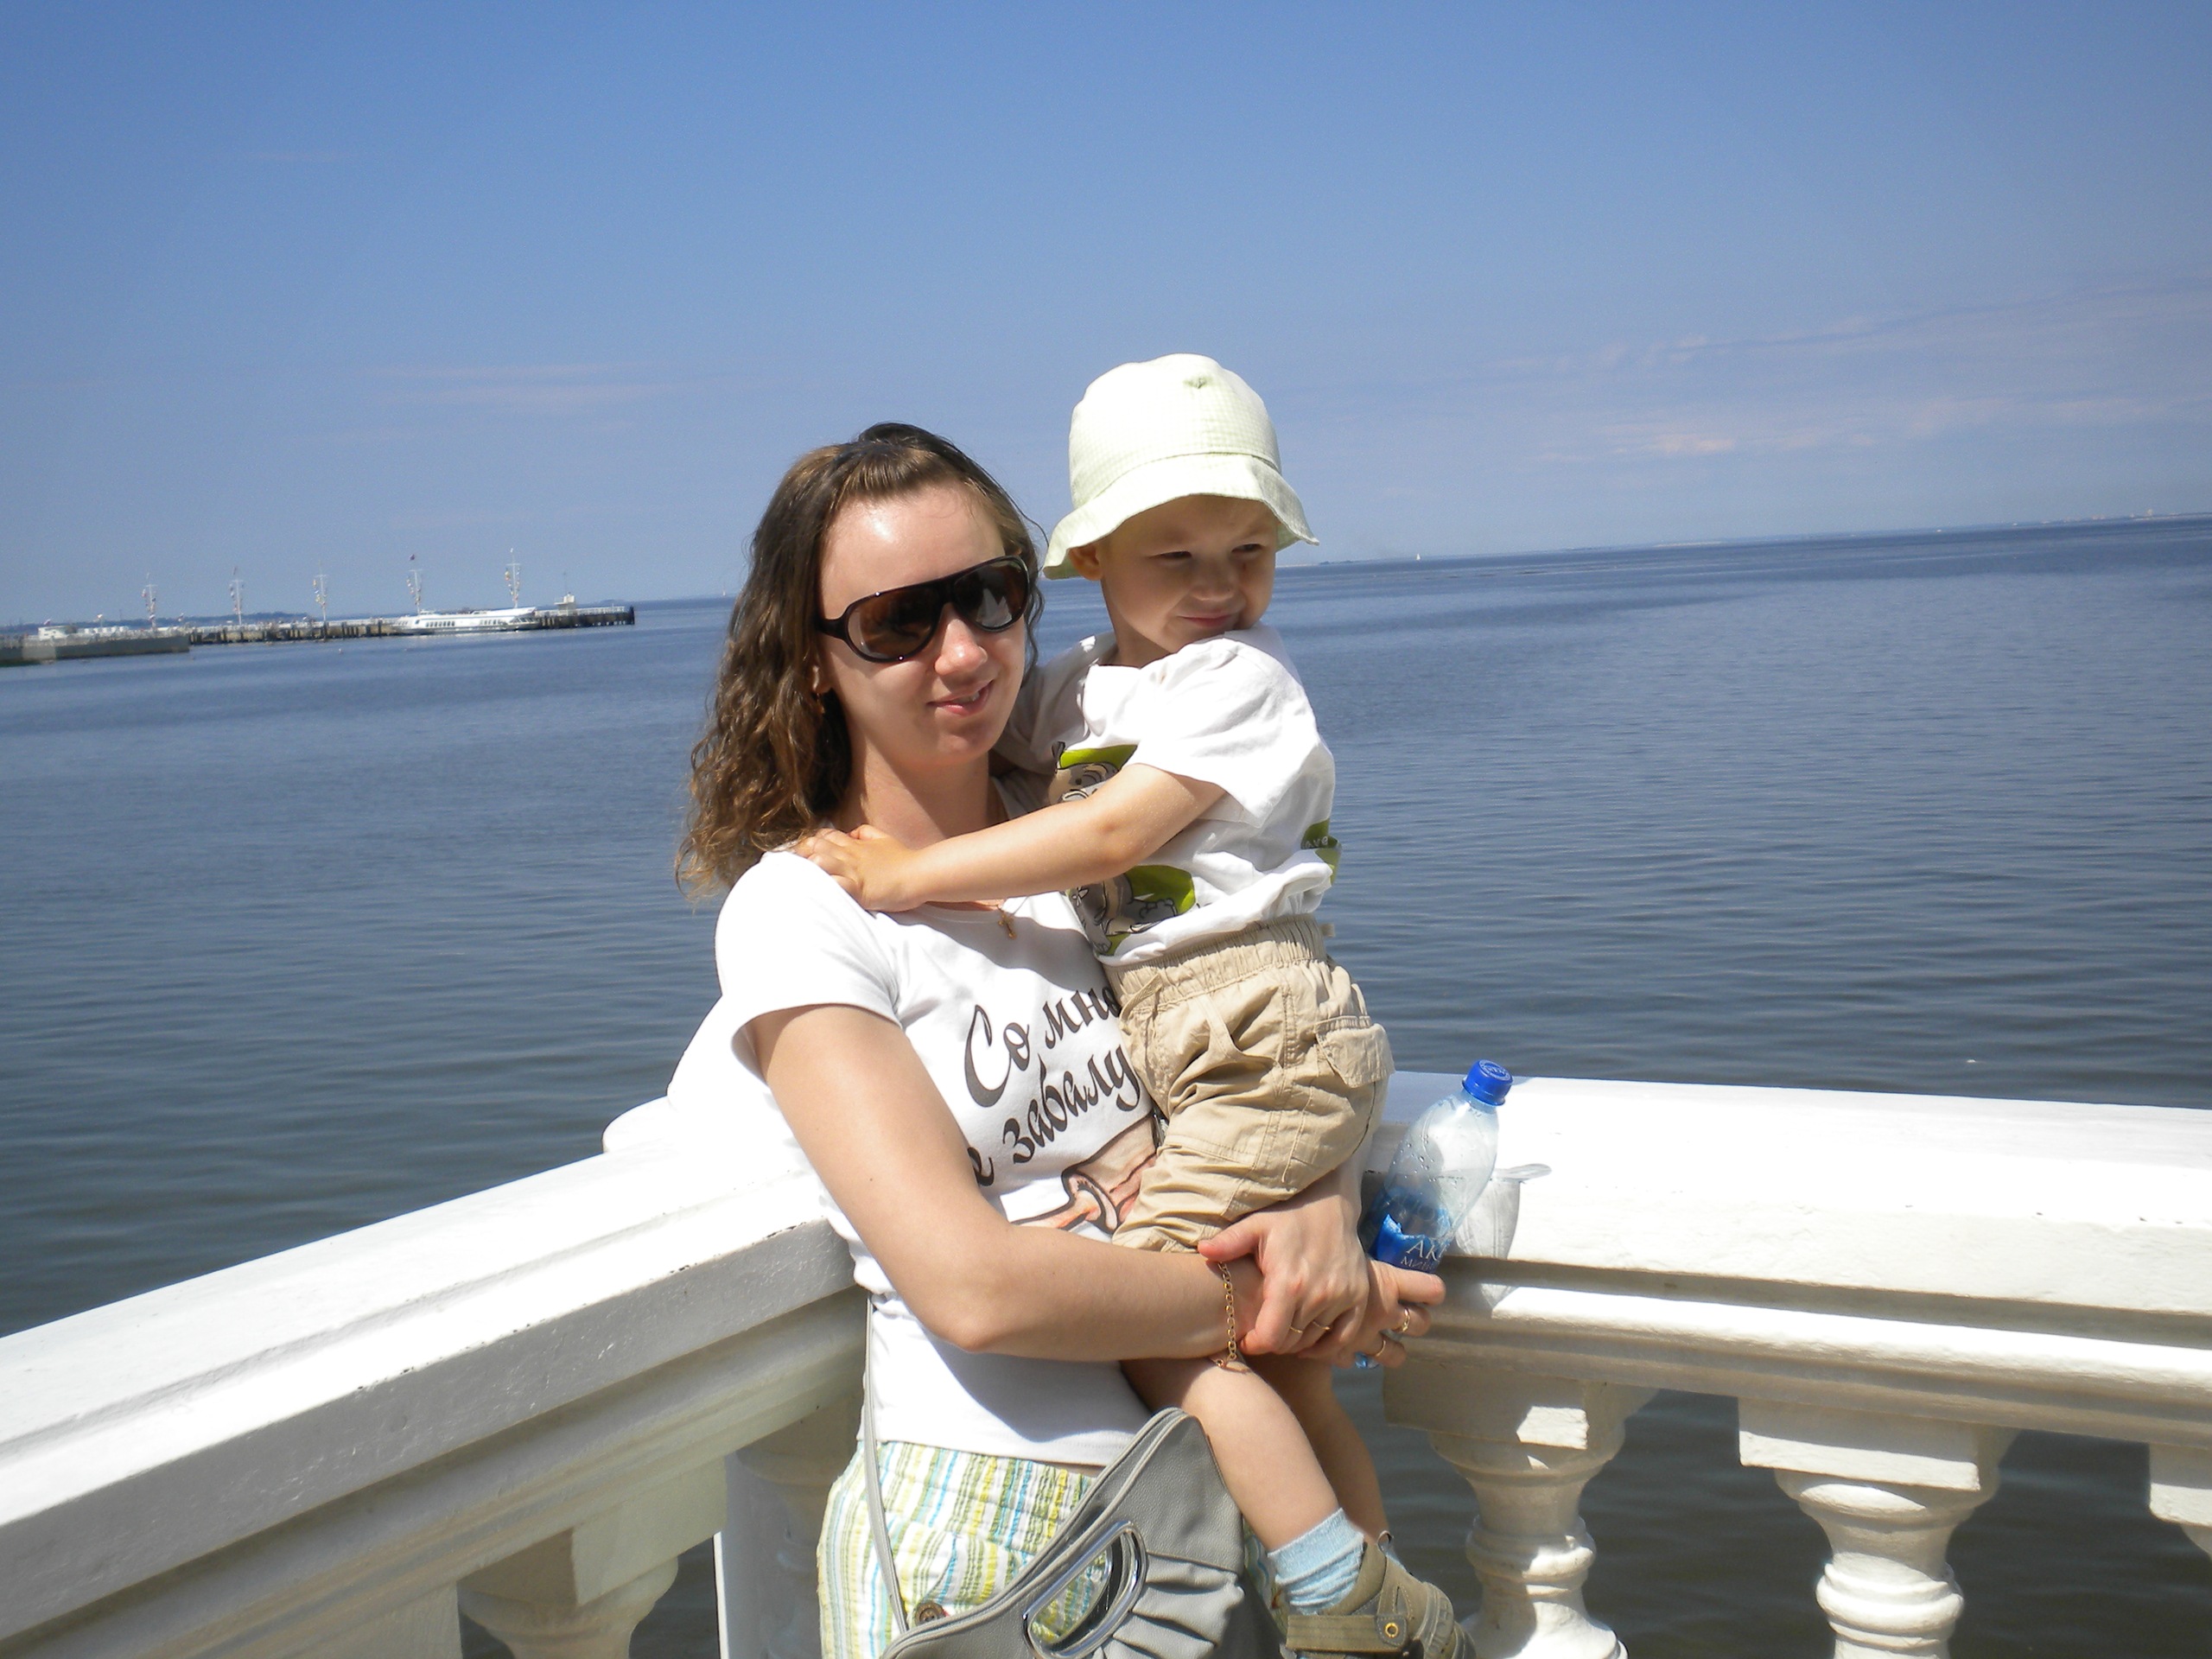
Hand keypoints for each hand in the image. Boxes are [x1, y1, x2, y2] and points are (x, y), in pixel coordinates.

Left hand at [795, 824, 922, 910]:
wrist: (919, 874)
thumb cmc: (903, 859)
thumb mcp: (884, 839)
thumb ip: (866, 833)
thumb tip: (850, 832)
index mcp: (855, 844)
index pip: (824, 836)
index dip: (810, 842)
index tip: (802, 852)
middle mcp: (850, 855)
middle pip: (816, 845)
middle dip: (802, 854)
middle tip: (793, 866)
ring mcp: (854, 871)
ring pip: (821, 861)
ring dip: (809, 868)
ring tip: (799, 877)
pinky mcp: (860, 889)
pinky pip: (836, 885)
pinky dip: (824, 888)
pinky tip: (815, 892)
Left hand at [1199, 1163, 1375, 1356]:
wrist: (1331, 1204)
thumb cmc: (1288, 1217)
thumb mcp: (1255, 1226)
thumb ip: (1229, 1242)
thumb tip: (1203, 1251)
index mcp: (1289, 1282)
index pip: (1270, 1337)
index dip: (1255, 1344)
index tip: (1246, 1338)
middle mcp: (1319, 1295)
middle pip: (1290, 1342)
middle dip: (1272, 1342)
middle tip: (1263, 1332)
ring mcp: (1342, 1298)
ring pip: (1314, 1341)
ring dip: (1296, 1343)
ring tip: (1283, 1331)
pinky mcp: (1359, 1298)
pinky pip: (1343, 1338)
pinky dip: (1326, 1346)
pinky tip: (1310, 1340)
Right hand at [1312, 1259, 1441, 1370]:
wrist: (1270, 1298)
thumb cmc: (1303, 1259)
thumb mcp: (1340, 1247)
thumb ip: (1366, 1259)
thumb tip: (1389, 1262)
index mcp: (1385, 1282)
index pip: (1428, 1289)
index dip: (1432, 1291)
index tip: (1432, 1292)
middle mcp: (1380, 1312)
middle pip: (1418, 1323)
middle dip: (1417, 1321)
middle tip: (1407, 1314)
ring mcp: (1363, 1336)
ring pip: (1393, 1353)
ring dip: (1391, 1349)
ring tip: (1383, 1340)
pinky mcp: (1340, 1353)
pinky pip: (1352, 1359)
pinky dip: (1349, 1355)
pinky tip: (1341, 1345)